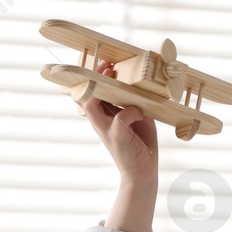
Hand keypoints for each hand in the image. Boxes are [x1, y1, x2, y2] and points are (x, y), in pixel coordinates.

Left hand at [79, 60, 158, 191]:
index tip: (102, 72)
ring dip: (118, 79)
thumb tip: (132, 106)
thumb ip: (122, 119)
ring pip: (117, 91)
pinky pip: (136, 98)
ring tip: (120, 66)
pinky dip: (136, 89)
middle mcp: (110, 113)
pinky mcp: (139, 114)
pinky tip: (139, 81)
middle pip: (101, 89)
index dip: (92, 82)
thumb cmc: (125, 155)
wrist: (143, 169)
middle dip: (101, 75)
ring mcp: (124, 113)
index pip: (89, 96)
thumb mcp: (119, 136)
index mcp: (99, 119)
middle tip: (107, 63)